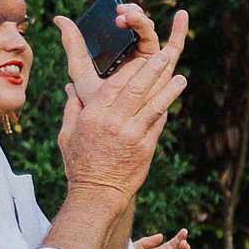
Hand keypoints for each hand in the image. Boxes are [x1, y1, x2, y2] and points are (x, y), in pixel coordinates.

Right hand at [58, 5, 188, 202]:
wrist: (98, 193)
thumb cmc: (80, 164)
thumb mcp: (67, 135)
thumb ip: (72, 108)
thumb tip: (71, 87)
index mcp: (93, 115)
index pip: (113, 85)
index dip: (129, 70)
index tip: (139, 58)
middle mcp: (113, 122)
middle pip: (135, 90)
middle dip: (151, 71)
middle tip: (163, 56)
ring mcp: (131, 135)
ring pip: (153, 106)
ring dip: (168, 90)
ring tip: (181, 78)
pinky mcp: (145, 148)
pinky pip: (158, 124)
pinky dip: (166, 110)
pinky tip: (174, 100)